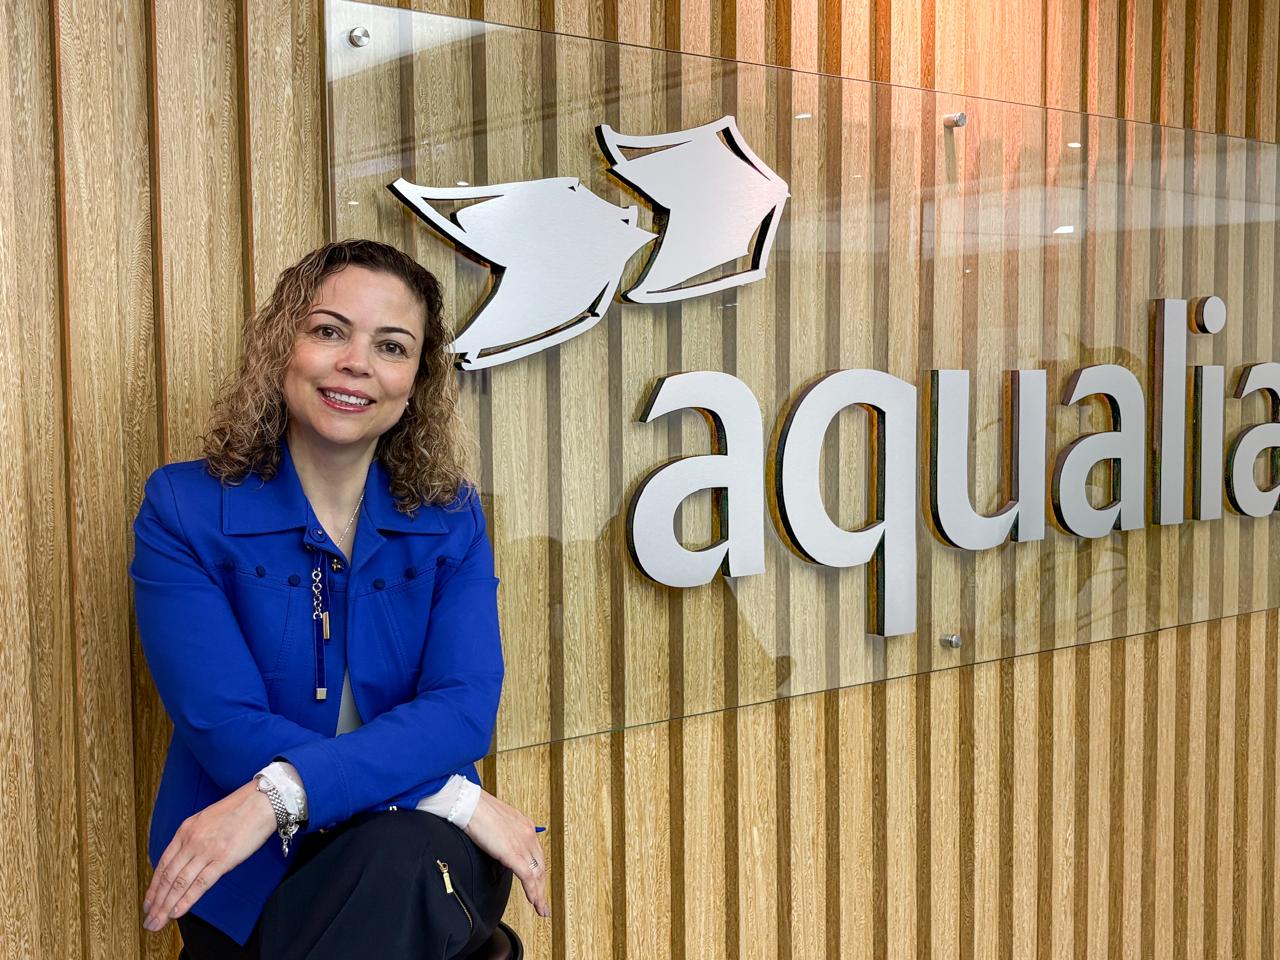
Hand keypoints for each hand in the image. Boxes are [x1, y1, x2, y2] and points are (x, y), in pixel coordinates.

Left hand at [141, 780, 276, 932]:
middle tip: (148, 920)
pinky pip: (201, 884)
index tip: (148, 902)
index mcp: (185, 830)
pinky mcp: (223, 858)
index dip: (153, 887)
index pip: (163, 864)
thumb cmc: (239, 808)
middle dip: (155, 902)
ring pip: (180, 883)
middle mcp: (192, 841)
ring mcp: (207, 850)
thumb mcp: (206, 819)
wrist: (261, 801)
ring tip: (157, 923)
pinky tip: (177, 913)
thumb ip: (193, 838)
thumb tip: (186, 858)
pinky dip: (186, 900)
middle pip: (168, 877)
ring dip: (166, 906)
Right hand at [463, 790, 549, 917]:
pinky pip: (528, 878)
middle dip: (541, 885)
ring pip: (537, 874)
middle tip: (541, 900)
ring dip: (539, 893)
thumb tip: (501, 849)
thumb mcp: (497, 822)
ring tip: (540, 907)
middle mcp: (528, 834)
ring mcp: (523, 844)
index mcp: (525, 825)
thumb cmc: (477, 809)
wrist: (470, 805)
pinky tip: (534, 902)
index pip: (537, 854)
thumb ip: (504, 836)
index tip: (538, 882)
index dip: (538, 871)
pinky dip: (533, 892)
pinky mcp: (513, 854)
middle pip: (541, 866)